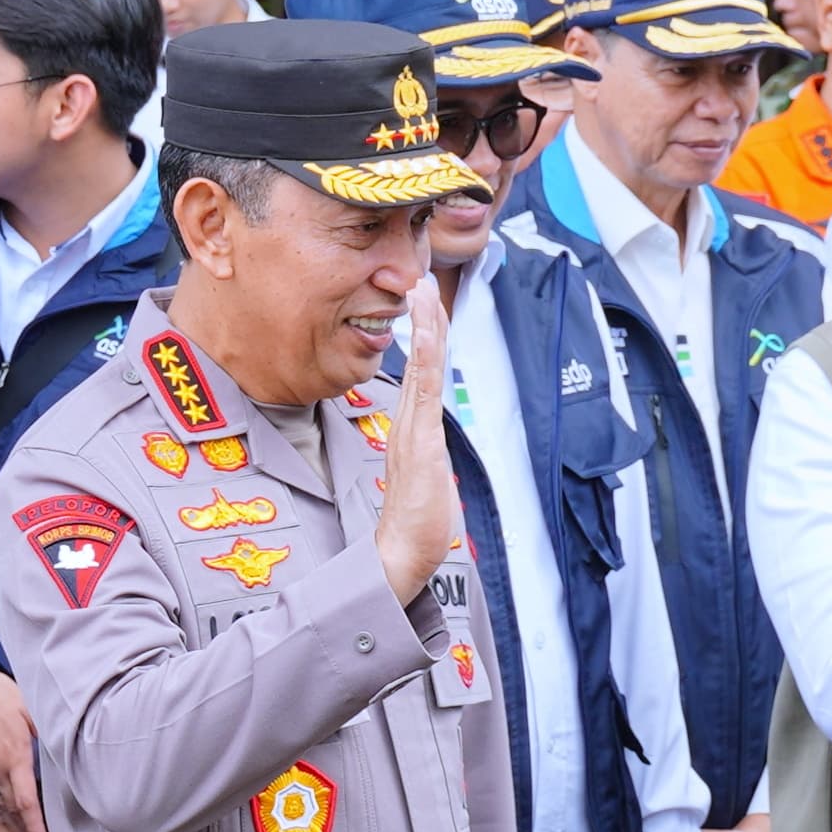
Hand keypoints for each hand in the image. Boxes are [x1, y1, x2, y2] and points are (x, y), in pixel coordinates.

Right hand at [372, 280, 460, 613]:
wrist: (402, 555)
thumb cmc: (416, 525)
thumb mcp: (427, 479)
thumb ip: (425, 456)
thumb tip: (429, 445)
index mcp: (412, 427)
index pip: (421, 369)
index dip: (426, 333)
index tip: (425, 299)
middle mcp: (410, 422)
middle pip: (420, 357)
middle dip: (423, 315)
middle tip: (420, 276)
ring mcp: (414, 429)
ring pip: (421, 364)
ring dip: (424, 324)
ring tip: (420, 288)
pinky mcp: (419, 441)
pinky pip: (424, 389)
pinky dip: (426, 355)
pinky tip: (427, 331)